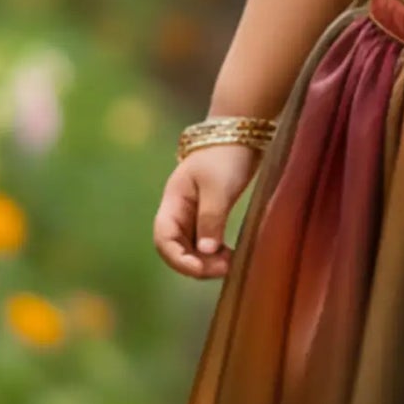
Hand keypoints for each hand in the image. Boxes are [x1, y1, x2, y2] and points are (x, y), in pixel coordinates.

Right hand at [154, 144, 262, 279]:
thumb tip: (205, 252)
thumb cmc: (226, 156)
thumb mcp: (219, 188)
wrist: (240, 134)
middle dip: (195, 264)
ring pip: (191, 247)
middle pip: (176, 247)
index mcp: (173, 201)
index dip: (177, 258)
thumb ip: (210, 219)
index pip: (164, 237)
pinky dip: (215, 253)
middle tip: (224, 269)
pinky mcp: (208, 214)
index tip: (200, 269)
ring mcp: (192, 213)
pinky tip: (230, 256)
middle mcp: (178, 210)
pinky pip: (205, 241)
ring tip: (230, 264)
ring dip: (206, 261)